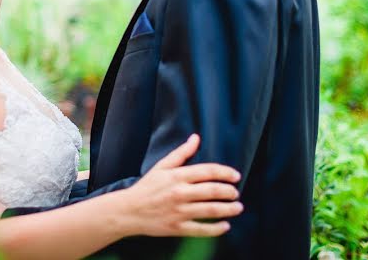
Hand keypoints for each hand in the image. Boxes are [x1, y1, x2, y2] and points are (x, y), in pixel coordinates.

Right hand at [121, 134, 242, 237]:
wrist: (129, 210)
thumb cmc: (147, 187)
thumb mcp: (162, 166)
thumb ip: (181, 153)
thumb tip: (196, 138)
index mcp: (177, 176)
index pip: (207, 171)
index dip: (225, 173)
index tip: (235, 176)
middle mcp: (179, 193)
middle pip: (212, 191)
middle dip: (229, 192)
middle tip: (236, 193)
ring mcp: (179, 211)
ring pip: (210, 210)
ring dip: (228, 209)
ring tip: (238, 208)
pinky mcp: (177, 227)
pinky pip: (201, 229)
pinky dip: (216, 228)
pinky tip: (225, 226)